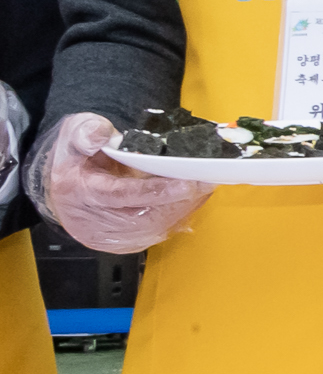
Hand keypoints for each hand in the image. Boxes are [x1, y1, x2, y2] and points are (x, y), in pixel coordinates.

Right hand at [37, 114, 211, 252]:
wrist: (65, 187)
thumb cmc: (76, 158)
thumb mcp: (74, 134)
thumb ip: (86, 131)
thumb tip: (100, 135)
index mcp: (78, 190)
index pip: (120, 195)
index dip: (156, 191)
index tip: (187, 184)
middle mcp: (91, 220)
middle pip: (143, 218)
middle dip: (179, 202)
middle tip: (206, 183)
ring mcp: (105, 236)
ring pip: (152, 230)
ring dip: (183, 210)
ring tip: (204, 189)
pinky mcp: (120, 242)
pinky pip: (154, 235)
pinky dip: (177, 218)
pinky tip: (192, 201)